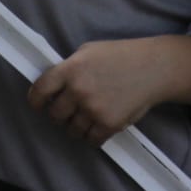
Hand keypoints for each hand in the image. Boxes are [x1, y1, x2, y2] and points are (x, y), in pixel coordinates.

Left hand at [27, 38, 171, 146]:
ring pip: (72, 130)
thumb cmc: (122, 55)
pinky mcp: (108, 124)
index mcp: (70, 69)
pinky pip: (91, 139)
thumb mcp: (89, 51)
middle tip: (69, 110)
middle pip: (55, 115)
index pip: (40, 91)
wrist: (154, 68)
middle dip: (60, 114)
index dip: (36, 101)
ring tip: (87, 116)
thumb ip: (69, 67)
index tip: (38, 104)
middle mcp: (78, 90)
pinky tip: (98, 125)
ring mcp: (93, 109)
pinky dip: (92, 135)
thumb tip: (54, 84)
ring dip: (76, 126)